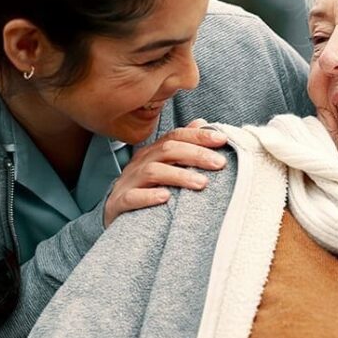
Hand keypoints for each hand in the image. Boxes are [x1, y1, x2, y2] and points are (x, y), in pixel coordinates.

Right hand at [103, 119, 227, 227]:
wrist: (114, 214)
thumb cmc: (146, 188)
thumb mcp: (166, 166)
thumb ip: (183, 146)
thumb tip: (202, 122)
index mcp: (153, 152)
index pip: (176, 136)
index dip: (199, 136)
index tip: (223, 140)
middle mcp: (140, 163)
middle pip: (168, 150)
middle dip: (196, 154)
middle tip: (220, 164)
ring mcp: (128, 182)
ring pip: (153, 172)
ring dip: (179, 176)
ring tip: (202, 183)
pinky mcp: (119, 203)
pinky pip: (132, 197)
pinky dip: (148, 196)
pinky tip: (165, 197)